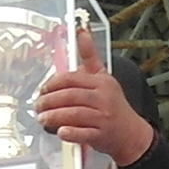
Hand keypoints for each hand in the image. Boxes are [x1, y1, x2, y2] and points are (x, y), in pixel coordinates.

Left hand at [32, 22, 154, 165]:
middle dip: (49, 101)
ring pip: (74, 114)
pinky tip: (60, 132)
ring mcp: (104, 118)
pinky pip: (83, 134)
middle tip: (38, 105)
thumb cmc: (114, 105)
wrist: (131, 133)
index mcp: (102, 82)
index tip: (43, 89)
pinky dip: (71, 133)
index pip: (72, 78)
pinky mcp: (102, 136)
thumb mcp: (104, 77)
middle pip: (70, 96)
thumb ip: (90, 56)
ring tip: (42, 119)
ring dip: (54, 116)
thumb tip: (82, 32)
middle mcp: (104, 99)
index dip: (53, 83)